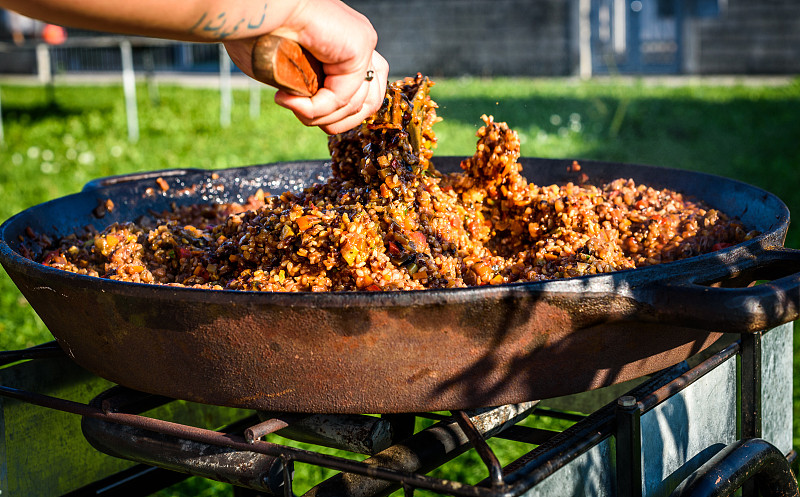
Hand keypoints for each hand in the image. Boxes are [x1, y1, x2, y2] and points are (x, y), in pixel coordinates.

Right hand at [224, 0, 387, 133]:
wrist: (254, 7)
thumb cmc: (256, 32)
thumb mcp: (285, 72)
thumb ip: (306, 93)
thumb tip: (309, 111)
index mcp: (344, 48)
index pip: (361, 93)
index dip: (334, 114)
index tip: (301, 111)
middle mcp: (357, 44)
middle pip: (367, 102)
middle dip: (334, 121)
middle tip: (300, 113)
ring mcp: (362, 43)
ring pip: (357, 104)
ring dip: (320, 117)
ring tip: (292, 105)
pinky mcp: (360, 45)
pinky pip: (343, 96)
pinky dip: (316, 108)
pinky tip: (291, 100)